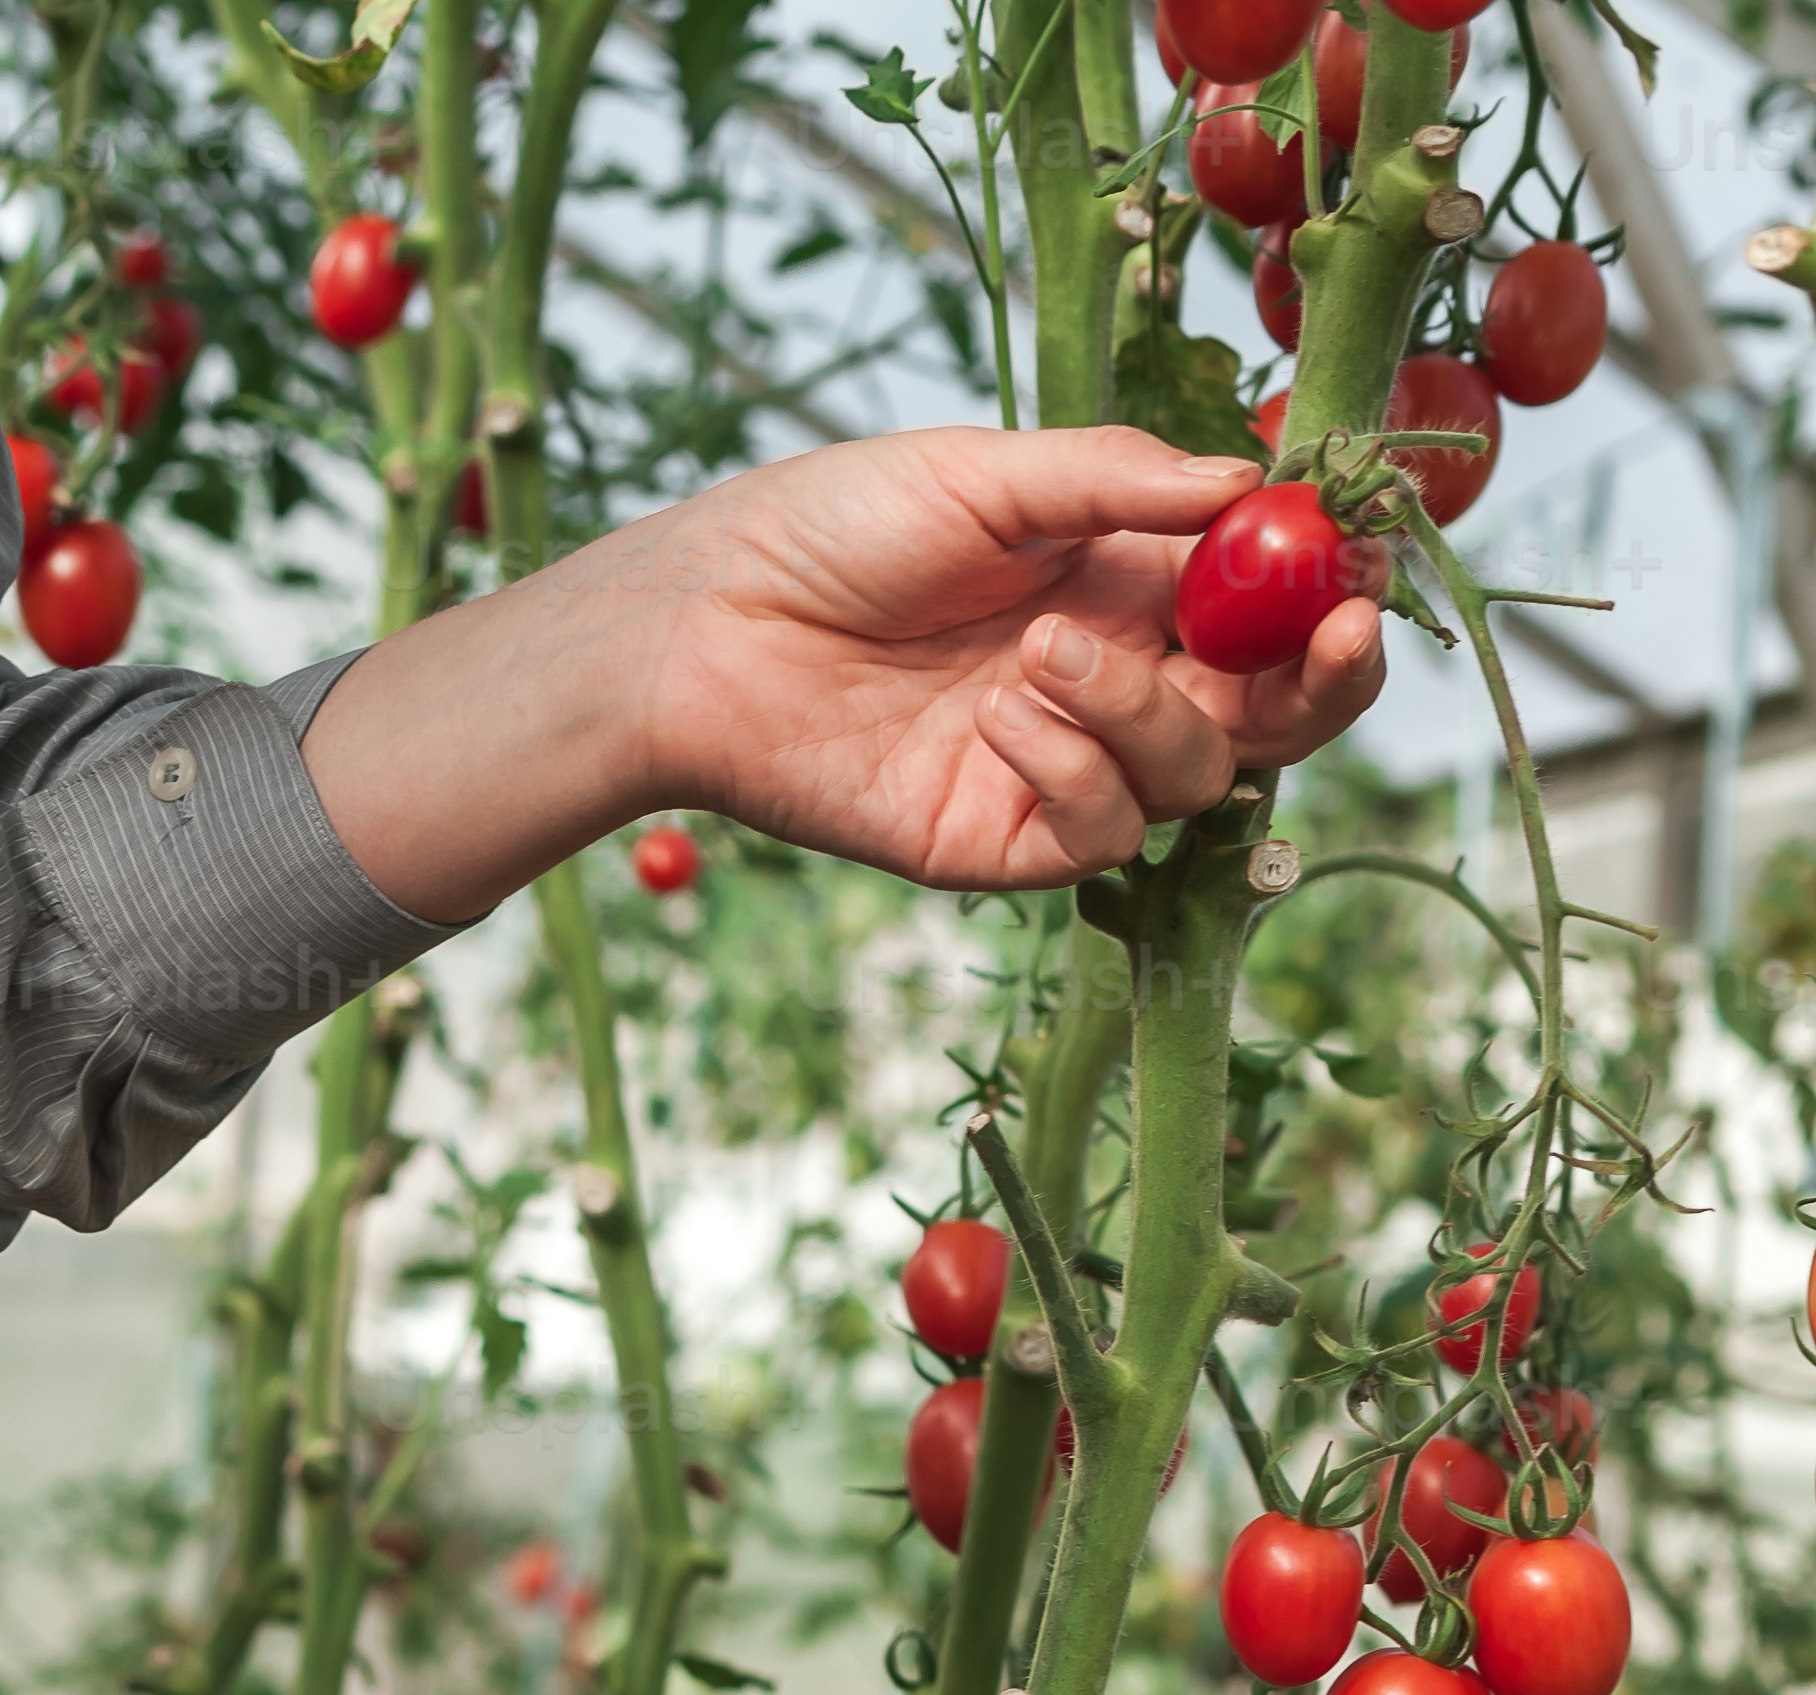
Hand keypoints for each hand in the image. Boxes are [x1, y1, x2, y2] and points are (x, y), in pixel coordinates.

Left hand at [623, 428, 1386, 882]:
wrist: (711, 622)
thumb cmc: (838, 526)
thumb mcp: (993, 471)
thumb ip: (1123, 481)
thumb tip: (1253, 480)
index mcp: (1129, 580)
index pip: (1269, 610)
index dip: (1331, 600)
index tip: (1364, 570)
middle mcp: (1114, 679)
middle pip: (1266, 716)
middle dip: (1314, 685)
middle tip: (1328, 639)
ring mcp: (1059, 768)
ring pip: (1188, 777)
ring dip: (1137, 710)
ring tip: (1039, 652)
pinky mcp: (999, 841)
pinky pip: (1096, 835)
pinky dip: (1068, 770)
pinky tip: (999, 718)